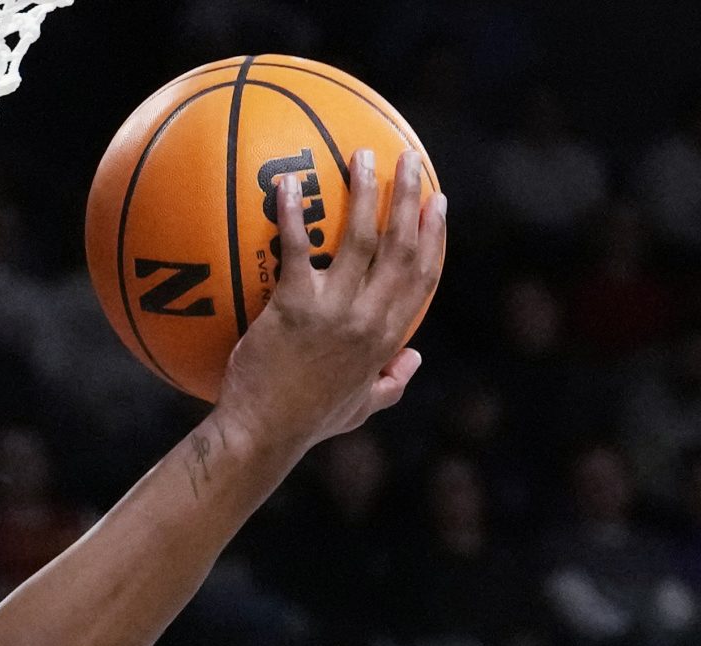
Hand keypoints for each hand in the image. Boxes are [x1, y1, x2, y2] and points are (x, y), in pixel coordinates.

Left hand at [214, 149, 446, 458]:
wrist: (262, 435)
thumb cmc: (306, 423)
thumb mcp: (361, 408)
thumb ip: (391, 383)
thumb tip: (414, 360)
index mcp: (386, 338)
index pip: (421, 276)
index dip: (433, 236)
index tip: (438, 203)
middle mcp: (368, 320)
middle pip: (400, 246)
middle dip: (409, 198)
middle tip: (408, 160)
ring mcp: (333, 312)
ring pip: (361, 238)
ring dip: (366, 191)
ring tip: (362, 154)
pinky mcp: (293, 307)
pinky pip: (295, 249)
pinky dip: (291, 213)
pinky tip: (285, 184)